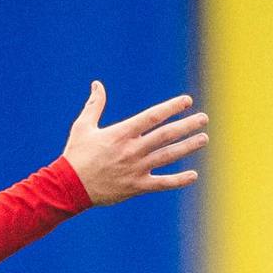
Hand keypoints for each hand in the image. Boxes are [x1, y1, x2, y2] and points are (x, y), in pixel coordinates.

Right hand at [62, 82, 206, 205]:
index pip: (153, 116)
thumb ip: (94, 105)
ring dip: (188, 146)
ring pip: (168, 156)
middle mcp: (133, 149)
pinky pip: (163, 183)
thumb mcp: (83, 126)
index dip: (172, 107)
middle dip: (187, 125)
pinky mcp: (137, 187)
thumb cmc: (76, 155)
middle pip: (166, 135)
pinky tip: (193, 175)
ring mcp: (137, 169)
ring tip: (203, 138)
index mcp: (122, 133)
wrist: (69, 187)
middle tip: (203, 119)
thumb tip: (97, 84)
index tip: (187, 101)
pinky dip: (179, 180)